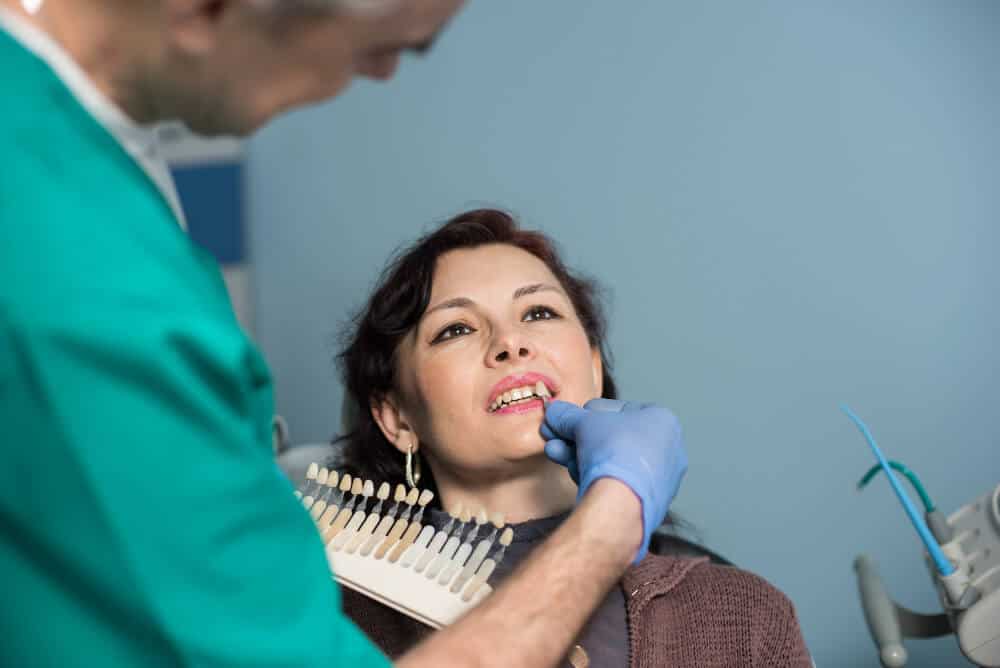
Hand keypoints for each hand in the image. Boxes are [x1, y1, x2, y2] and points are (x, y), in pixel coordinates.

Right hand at [541, 398, 686, 562]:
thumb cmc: (614, 452)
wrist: (622, 501)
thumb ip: (567, 415)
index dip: (588, 413)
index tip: (568, 419)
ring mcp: (659, 478)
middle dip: (578, 437)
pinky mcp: (648, 502)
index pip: (617, 409)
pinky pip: (618, 482)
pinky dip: (595, 476)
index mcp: (662, 420)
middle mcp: (667, 448)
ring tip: (555, 452)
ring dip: (579, 454)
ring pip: (612, 460)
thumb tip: (553, 411)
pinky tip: (574, 473)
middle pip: (611, 437)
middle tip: (554, 437)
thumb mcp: (583, 423)